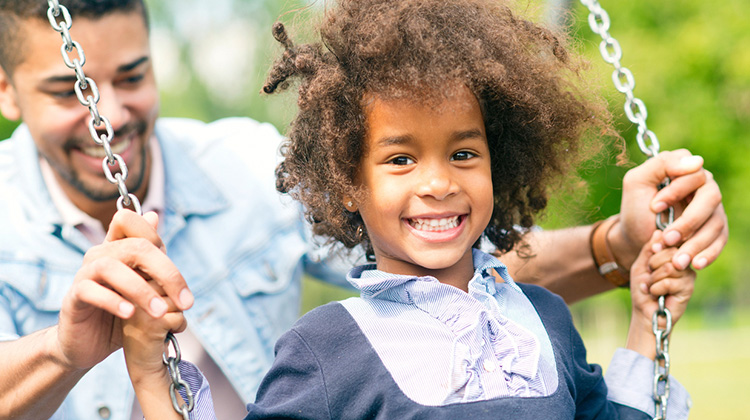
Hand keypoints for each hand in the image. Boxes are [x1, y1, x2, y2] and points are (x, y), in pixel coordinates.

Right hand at [56, 210, 192, 370]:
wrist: (88, 343)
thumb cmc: (121, 312)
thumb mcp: (144, 286)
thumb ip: (153, 258)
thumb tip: (154, 214)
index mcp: (117, 248)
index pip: (130, 221)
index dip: (154, 236)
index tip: (176, 271)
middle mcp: (99, 255)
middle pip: (134, 246)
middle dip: (166, 272)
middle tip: (185, 302)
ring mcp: (84, 274)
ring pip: (110, 267)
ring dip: (141, 289)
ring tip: (160, 312)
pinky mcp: (73, 297)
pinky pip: (89, 290)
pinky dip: (112, 301)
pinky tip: (130, 314)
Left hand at [613, 148, 726, 270]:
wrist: (634, 239)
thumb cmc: (635, 208)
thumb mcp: (636, 182)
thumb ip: (660, 164)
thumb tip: (697, 161)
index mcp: (686, 171)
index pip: (694, 174)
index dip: (675, 191)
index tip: (653, 207)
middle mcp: (704, 187)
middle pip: (711, 197)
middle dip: (689, 221)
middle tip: (667, 238)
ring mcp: (713, 209)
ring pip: (716, 222)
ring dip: (696, 242)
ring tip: (676, 260)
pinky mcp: (716, 230)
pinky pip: (720, 240)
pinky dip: (709, 253)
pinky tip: (695, 264)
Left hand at [627, 231, 694, 358]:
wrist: (645, 313)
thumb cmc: (642, 289)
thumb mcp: (641, 265)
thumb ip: (649, 249)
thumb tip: (659, 231)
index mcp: (673, 255)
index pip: (668, 241)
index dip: (655, 250)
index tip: (649, 263)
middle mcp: (683, 262)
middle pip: (669, 253)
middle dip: (652, 266)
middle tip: (650, 278)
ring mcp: (688, 275)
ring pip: (669, 267)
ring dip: (653, 279)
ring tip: (652, 287)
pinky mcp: (688, 288)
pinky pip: (669, 282)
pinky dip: (655, 289)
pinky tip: (657, 295)